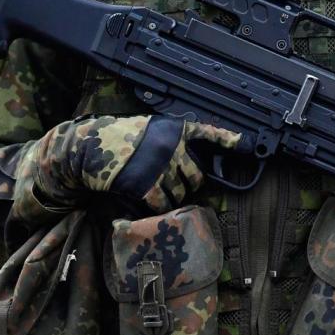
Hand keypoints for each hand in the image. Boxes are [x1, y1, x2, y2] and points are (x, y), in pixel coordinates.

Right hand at [29, 115, 244, 212]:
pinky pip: (162, 205)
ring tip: (149, 185)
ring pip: (180, 194)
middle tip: (167, 180)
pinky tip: (140, 196)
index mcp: (173, 129)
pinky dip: (154, 206)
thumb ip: (170, 141)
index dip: (229, 140)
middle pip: (198, 177)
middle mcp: (171, 146)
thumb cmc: (117, 139)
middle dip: (186, 183)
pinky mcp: (145, 185)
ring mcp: (159, 166)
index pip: (208, 133)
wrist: (85, 147)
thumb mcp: (148, 130)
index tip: (249, 143)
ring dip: (169, 196)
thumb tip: (191, 162)